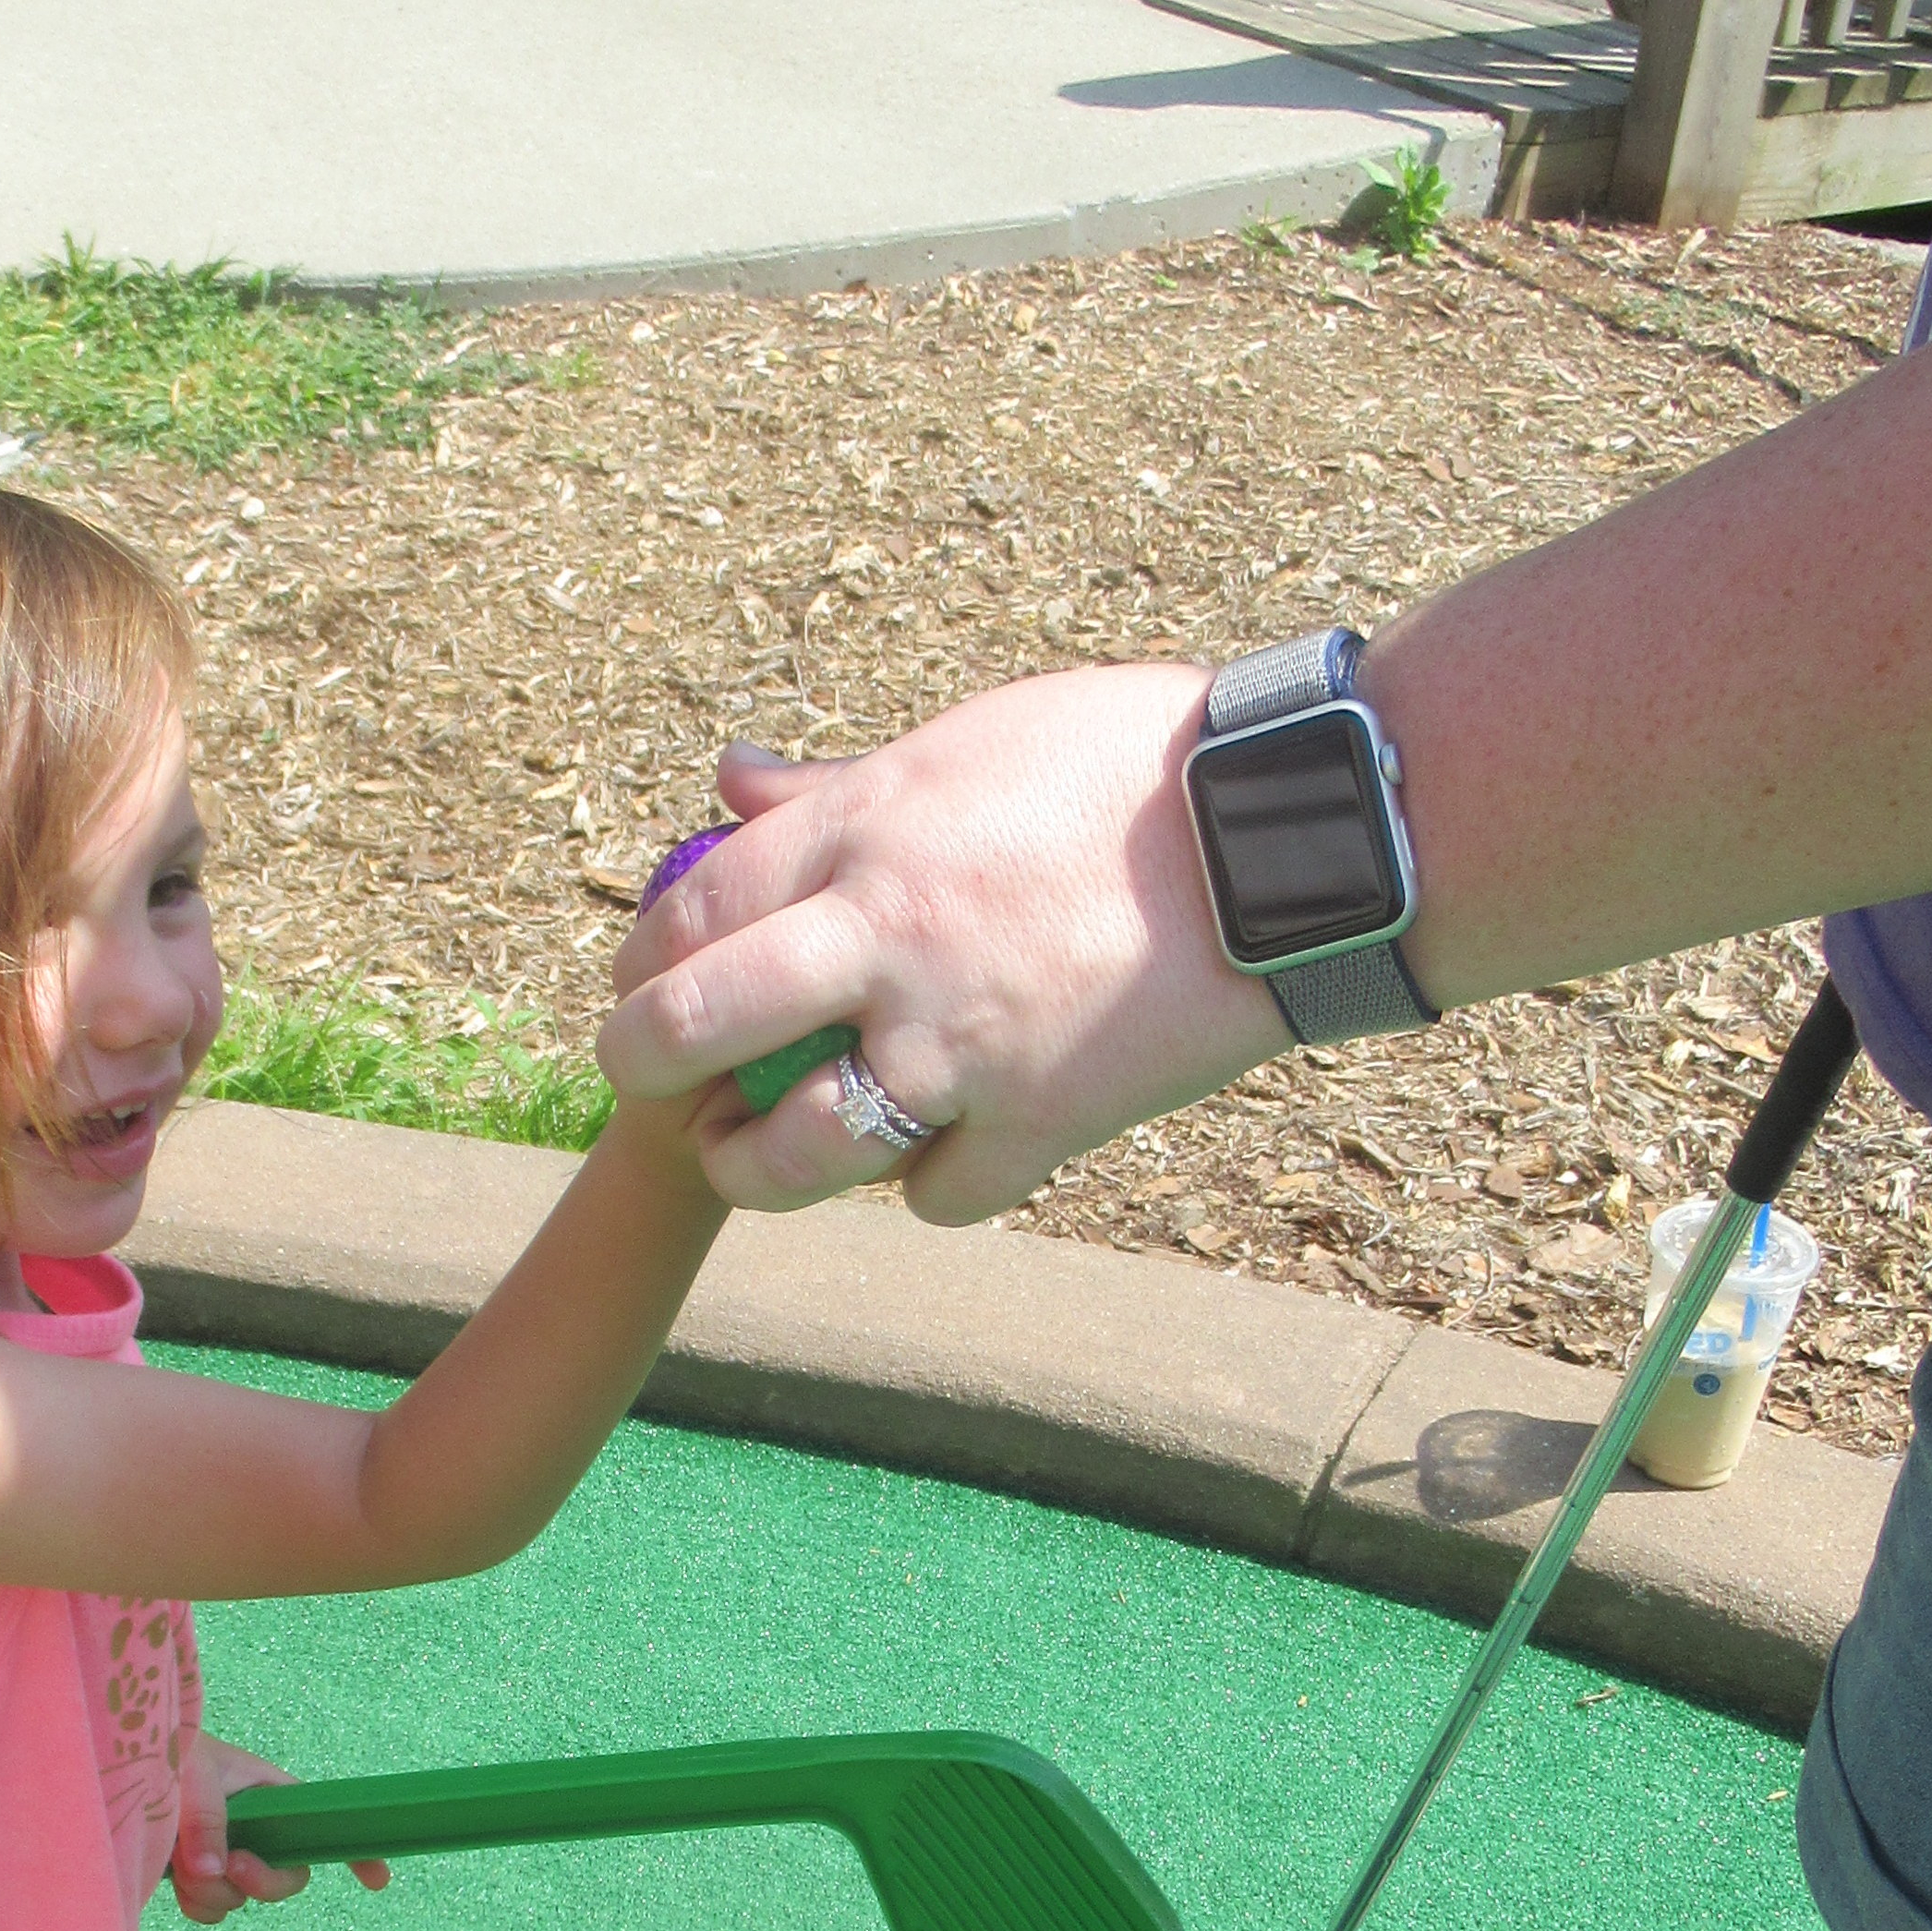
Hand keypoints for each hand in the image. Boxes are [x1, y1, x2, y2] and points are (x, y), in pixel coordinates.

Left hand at [169, 1733, 390, 1926]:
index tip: (378, 1881)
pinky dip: (192, 1900)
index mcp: (270, 1794)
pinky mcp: (196, 1876)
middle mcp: (255, 1829)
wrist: (115, 1762)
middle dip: (261, 1882)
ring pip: (240, 1899)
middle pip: (286, 1877)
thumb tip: (214, 1872)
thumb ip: (207, 1820)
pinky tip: (170, 1873)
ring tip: (179, 1861)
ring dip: (213, 1892)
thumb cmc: (163, 1751)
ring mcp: (225, 1855)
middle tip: (232, 1866)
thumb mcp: (190, 1773)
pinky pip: (209, 1909)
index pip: (322, 1823)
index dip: (355, 1852)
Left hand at [598, 678, 1281, 1221]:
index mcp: (865, 835)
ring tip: (754, 1153)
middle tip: (648, 1085)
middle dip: (642, 1068)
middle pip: (692, 1032)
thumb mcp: (970, 735)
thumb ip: (837, 785)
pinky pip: (934, 1195)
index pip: (688, 913)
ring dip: (756, 1164)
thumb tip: (728, 780)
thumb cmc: (1134, 761)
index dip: (639, 962)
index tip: (639, 981)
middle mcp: (888, 944)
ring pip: (797, 1152)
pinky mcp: (1039, 1124)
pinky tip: (931, 1153)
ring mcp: (962, 1048)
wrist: (1292, 835)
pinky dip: (923, 1184)